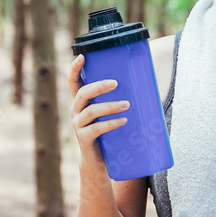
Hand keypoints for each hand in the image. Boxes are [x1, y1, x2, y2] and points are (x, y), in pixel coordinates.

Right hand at [67, 54, 129, 169]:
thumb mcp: (106, 113)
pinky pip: (97, 128)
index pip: (72, 81)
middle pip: (82, 93)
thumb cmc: (106, 131)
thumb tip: (143, 81)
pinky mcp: (84, 138)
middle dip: (99, 86)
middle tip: (115, 83)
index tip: (82, 55)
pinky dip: (111, 123)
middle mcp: (75, 110)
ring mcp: (78, 125)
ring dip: (110, 106)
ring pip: (91, 111)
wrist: (97, 161)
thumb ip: (114, 98)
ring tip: (127, 105)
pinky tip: (124, 121)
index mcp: (80, 101)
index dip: (74, 68)